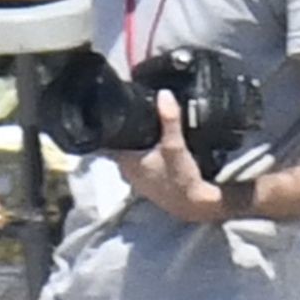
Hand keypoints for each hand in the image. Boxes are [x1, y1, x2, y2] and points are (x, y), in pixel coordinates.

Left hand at [112, 90, 224, 222]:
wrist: (195, 206)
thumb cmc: (181, 179)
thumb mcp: (175, 146)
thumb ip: (170, 120)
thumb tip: (163, 93)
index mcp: (124, 160)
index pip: (104, 137)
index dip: (105, 122)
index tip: (110, 107)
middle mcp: (125, 170)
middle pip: (118, 143)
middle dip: (124, 128)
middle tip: (133, 109)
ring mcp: (136, 177)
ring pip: (130, 152)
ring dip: (137, 140)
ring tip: (146, 122)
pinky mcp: (149, 181)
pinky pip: (142, 160)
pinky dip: (147, 151)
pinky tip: (157, 144)